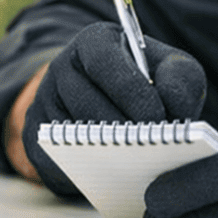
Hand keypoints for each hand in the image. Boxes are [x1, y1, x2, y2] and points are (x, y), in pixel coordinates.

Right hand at [24, 21, 205, 195]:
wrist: (110, 103)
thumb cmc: (147, 85)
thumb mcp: (172, 71)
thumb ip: (181, 80)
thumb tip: (172, 106)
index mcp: (94, 42)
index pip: (105, 62)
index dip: (133, 93)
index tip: (160, 120)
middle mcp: (62, 66)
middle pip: (86, 102)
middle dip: (122, 130)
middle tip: (153, 150)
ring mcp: (43, 100)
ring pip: (71, 132)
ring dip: (105, 151)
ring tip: (140, 165)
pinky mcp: (36, 135)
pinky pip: (55, 158)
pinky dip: (85, 170)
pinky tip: (116, 176)